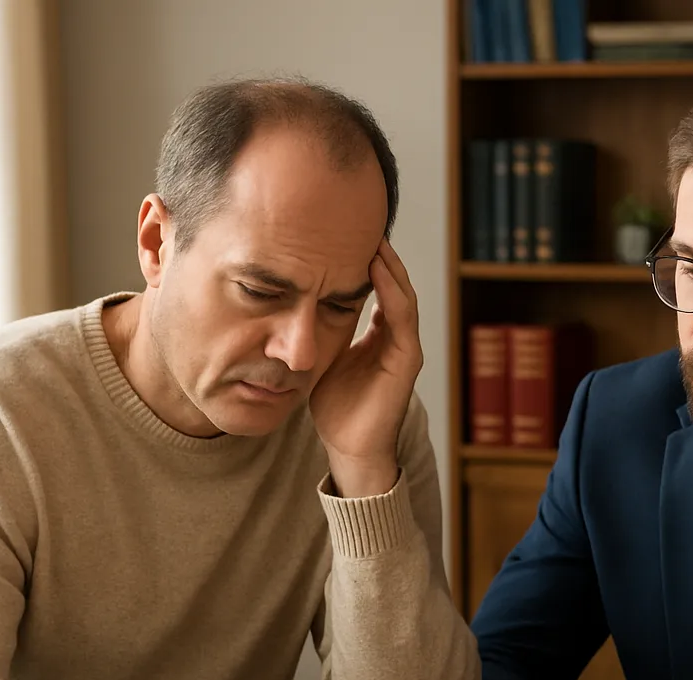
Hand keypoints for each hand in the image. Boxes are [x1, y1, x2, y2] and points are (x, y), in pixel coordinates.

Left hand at [309, 239, 422, 497]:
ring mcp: (404, 346)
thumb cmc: (335, 407)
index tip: (341, 229)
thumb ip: (316, 330)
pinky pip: (402, 315)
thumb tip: (285, 301)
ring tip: (372, 234)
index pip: (375, 286)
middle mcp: (395, 336)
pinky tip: (376, 266)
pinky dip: (391, 289)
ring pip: (401, 292)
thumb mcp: (321, 357)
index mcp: (377, 334)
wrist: (350, 447)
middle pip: (392, 282)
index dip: (361, 258)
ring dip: (388, 263)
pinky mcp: (407, 359)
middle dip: (378, 252)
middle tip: (358, 219)